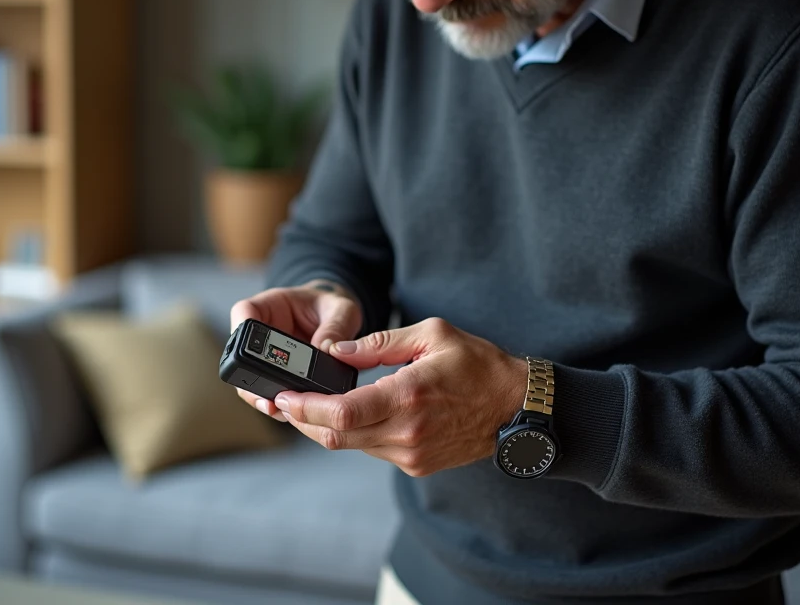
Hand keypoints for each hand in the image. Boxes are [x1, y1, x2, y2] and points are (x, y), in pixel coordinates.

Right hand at [230, 280, 361, 421]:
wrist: (334, 322)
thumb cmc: (332, 308)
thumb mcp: (341, 310)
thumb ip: (336, 326)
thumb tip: (327, 350)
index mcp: (271, 305)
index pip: (245, 312)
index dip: (243, 332)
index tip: (252, 353)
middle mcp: (261, 333)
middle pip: (241, 355)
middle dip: (252, 379)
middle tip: (268, 396)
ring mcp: (265, 358)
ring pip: (250, 381)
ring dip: (264, 397)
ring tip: (280, 410)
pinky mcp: (276, 378)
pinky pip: (269, 394)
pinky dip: (280, 405)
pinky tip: (293, 414)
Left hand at [273, 317, 527, 476]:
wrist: (516, 407)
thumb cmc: (478, 365)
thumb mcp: (432, 335)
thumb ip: (380, 344)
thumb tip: (337, 350)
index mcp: (408, 396)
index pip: (342, 412)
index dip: (306, 408)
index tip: (283, 396)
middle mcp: (407, 432)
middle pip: (336, 435)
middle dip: (304, 419)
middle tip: (284, 400)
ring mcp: (412, 454)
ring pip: (351, 445)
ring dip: (326, 427)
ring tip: (308, 404)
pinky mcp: (416, 464)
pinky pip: (372, 450)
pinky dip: (353, 433)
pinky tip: (347, 415)